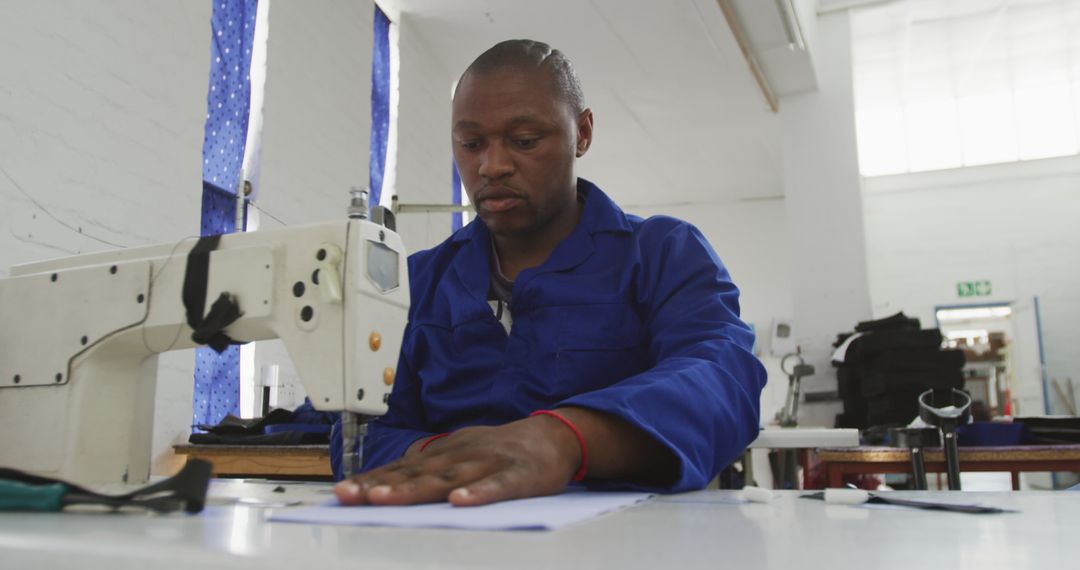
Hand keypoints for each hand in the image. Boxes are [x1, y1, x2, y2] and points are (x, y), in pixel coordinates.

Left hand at [334, 414, 581, 506]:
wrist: (553, 436)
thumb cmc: (501, 451)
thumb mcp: (461, 453)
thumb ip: (429, 470)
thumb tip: (384, 487)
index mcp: (447, 452)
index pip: (402, 467)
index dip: (371, 479)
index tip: (342, 492)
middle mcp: (462, 454)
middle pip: (416, 473)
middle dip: (381, 484)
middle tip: (351, 496)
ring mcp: (489, 463)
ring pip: (448, 478)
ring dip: (415, 489)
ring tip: (386, 499)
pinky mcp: (518, 475)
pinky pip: (497, 486)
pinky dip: (479, 494)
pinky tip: (461, 503)